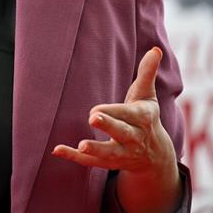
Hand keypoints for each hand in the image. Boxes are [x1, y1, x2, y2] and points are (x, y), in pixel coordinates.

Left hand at [51, 47, 176, 178]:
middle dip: (109, 126)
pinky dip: (74, 158)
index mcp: (143, 118)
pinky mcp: (110, 164)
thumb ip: (147, 72)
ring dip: (96, 150)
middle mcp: (135, 138)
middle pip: (122, 133)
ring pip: (109, 154)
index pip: (128, 114)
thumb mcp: (147, 95)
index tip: (96, 109)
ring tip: (81, 146)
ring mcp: (123, 154)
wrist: (155, 155)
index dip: (114, 111)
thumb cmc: (145, 116)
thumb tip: (156, 49)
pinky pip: (91, 163)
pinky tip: (57, 150)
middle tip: (93, 118)